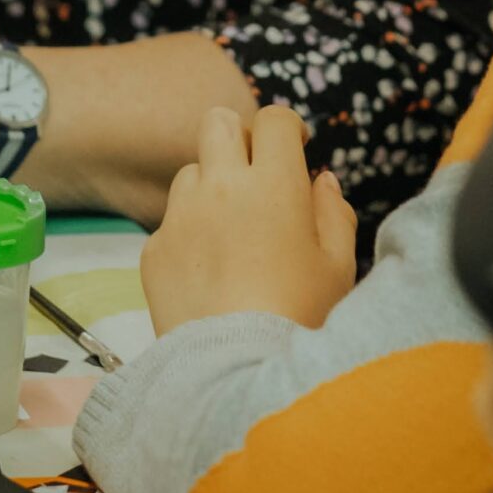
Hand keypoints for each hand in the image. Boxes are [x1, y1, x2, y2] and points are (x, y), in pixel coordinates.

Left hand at [139, 106, 356, 334]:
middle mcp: (221, 187)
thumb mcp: (338, 266)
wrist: (235, 371)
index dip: (287, 129)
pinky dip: (189, 235)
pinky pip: (170, 223)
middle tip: (255, 173)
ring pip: (191, 172)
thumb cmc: (299, 317)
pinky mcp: (154, 249)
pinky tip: (209, 273)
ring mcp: (181, 217)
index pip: (273, 120)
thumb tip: (321, 181)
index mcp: (274, 184)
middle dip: (238, 137)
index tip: (295, 149)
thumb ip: (334, 212)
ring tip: (232, 232)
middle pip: (218, 122)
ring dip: (211, 186)